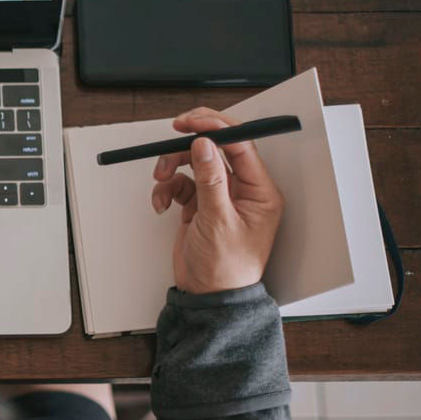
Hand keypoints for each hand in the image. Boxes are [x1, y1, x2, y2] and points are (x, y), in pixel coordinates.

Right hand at [151, 108, 284, 293]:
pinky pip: (180, 183)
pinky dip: (166, 189)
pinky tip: (161, 203)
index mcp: (260, 192)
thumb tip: (205, 145)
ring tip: (160, 181)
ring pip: (193, 163)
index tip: (192, 122)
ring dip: (172, 166)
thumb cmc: (225, 269)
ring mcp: (219, 196)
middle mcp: (242, 190)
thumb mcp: (217, 221)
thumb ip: (210, 179)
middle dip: (190, 143)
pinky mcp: (200, 205)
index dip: (216, 127)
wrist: (207, 297)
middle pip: (216, 149)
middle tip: (173, 133)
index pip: (241, 145)